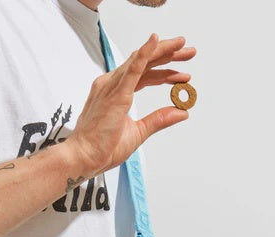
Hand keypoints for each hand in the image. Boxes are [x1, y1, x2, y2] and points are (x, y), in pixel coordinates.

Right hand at [67, 33, 196, 178]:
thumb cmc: (103, 147)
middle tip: (189, 51)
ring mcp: (112, 86)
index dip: (165, 72)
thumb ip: (159, 120)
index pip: (145, 75)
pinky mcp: (115, 94)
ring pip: (141, 61)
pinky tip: (157, 42)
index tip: (183, 73)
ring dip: (163, 52)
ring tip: (184, 46)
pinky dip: (145, 54)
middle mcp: (113, 84)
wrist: (84, 156)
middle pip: (145, 62)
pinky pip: (133, 69)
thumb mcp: (139, 132)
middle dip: (168, 55)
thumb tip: (181, 112)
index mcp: (117, 92)